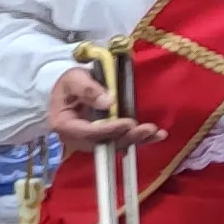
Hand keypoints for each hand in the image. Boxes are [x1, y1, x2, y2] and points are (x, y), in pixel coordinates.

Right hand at [45, 66, 162, 153]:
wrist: (69, 89)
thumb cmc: (70, 83)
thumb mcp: (74, 79)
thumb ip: (88, 89)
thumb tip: (108, 102)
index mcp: (65, 125)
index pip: (88, 133)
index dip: (109, 130)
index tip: (128, 123)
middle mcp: (78, 138)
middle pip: (104, 143)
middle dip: (128, 137)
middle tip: (148, 129)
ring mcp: (92, 140)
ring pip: (116, 144)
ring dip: (137, 140)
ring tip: (156, 133)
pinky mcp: (105, 138)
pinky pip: (122, 141)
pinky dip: (141, 139)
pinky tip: (158, 136)